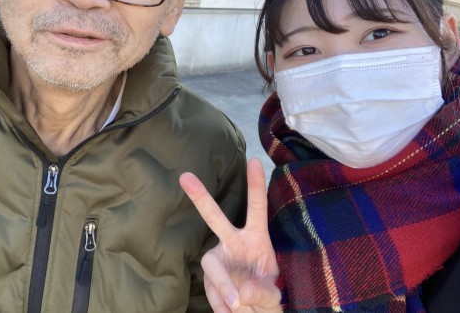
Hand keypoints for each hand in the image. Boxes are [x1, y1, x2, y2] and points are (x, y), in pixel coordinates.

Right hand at [180, 158, 281, 312]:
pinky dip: (222, 303)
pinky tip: (233, 311)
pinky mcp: (208, 278)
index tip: (255, 161)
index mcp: (257, 238)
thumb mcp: (274, 294)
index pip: (257, 209)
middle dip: (201, 198)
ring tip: (237, 305)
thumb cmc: (267, 295)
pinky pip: (212, 290)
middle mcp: (234, 243)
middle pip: (215, 218)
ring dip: (223, 285)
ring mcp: (219, 259)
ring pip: (211, 264)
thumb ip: (263, 293)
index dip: (256, 185)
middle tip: (185, 176)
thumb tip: (241, 292)